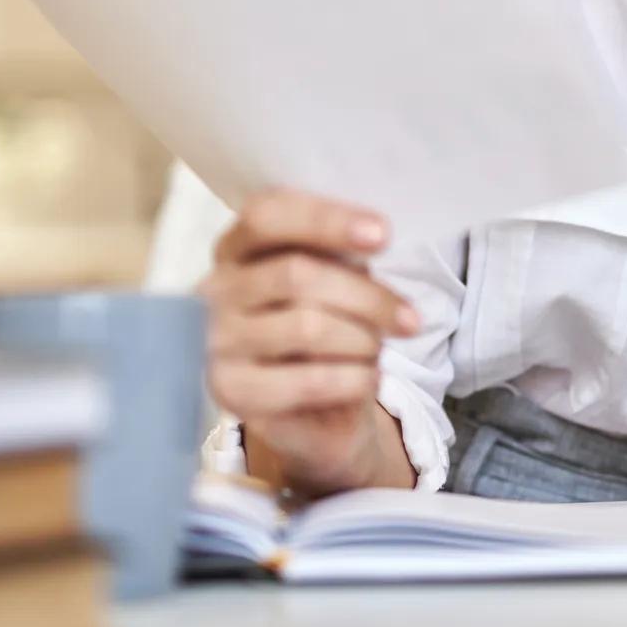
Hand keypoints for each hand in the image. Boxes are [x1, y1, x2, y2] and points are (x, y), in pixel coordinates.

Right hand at [200, 187, 418, 494]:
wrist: (309, 410)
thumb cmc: (323, 324)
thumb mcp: (331, 279)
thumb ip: (339, 255)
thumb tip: (371, 240)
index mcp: (237, 247)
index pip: (266, 216)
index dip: (325, 219)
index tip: (383, 235)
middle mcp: (215, 289)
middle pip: (296, 274)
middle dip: (367, 297)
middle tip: (410, 319)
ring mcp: (216, 342)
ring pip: (306, 327)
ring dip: (362, 340)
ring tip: (377, 349)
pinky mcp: (230, 392)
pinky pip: (308, 380)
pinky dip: (354, 377)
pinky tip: (369, 377)